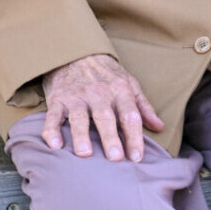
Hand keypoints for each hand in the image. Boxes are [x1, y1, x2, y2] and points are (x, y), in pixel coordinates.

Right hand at [40, 54, 164, 162]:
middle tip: (115, 158)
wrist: (76, 51)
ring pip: (79, 117)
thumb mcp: (129, 83)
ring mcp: (77, 97)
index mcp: (120, 91)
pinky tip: (54, 145)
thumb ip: (143, 106)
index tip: (137, 158)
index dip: (135, 137)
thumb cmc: (106, 73)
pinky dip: (51, 130)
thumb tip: (159, 127)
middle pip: (105, 117)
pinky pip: (53, 116)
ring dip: (81, 135)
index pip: (130, 115)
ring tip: (85, 153)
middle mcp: (99, 93)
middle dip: (111, 137)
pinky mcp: (57, 99)